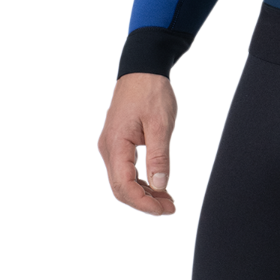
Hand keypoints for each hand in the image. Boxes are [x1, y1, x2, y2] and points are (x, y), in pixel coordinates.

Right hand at [96, 72, 178, 217]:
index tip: (165, 210)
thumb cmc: (151, 93)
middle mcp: (109, 148)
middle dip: (145, 203)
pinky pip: (125, 172)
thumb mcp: (161, 125)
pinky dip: (141, 184)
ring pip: (122, 182)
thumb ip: (159, 157)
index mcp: (117, 144)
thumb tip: (160, 186)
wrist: (142, 69)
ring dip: (144, 195)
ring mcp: (111, 147)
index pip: (124, 185)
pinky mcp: (117, 145)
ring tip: (168, 201)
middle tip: (170, 208)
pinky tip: (159, 187)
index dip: (144, 203)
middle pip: (121, 189)